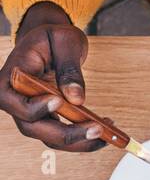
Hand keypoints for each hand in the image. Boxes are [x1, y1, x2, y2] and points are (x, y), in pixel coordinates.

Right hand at [0, 2, 104, 151]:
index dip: (35, 108)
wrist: (50, 43)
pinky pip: (61, 136)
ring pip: (49, 138)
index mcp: (12, 77)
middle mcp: (15, 98)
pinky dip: (83, 138)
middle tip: (97, 129)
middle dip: (66, 134)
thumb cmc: (53, 38)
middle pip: (32, 127)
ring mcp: (30, 111)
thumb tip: (76, 98)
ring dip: (79, 141)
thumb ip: (69, 67)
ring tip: (106, 133)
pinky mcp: (46, 118)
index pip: (15, 102)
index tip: (59, 101)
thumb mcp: (64, 41)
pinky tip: (104, 129)